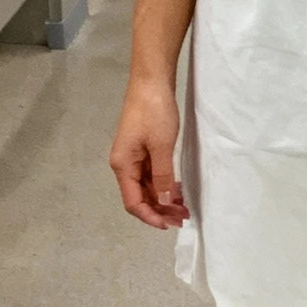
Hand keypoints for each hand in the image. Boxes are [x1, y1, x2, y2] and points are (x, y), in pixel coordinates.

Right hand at [110, 78, 188, 228]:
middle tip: (183, 218)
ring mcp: (133, 156)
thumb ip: (162, 176)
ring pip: (146, 187)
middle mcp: (124, 164)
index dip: (150, 216)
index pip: (133, 202)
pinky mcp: (142, 149)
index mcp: (123, 165)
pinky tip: (177, 191)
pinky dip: (164, 185)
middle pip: (139, 196)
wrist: (151, 81)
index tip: (168, 225)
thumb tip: (162, 202)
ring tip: (183, 208)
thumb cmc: (154, 113)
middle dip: (159, 210)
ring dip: (163, 199)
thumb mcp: (161, 146)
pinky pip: (151, 175)